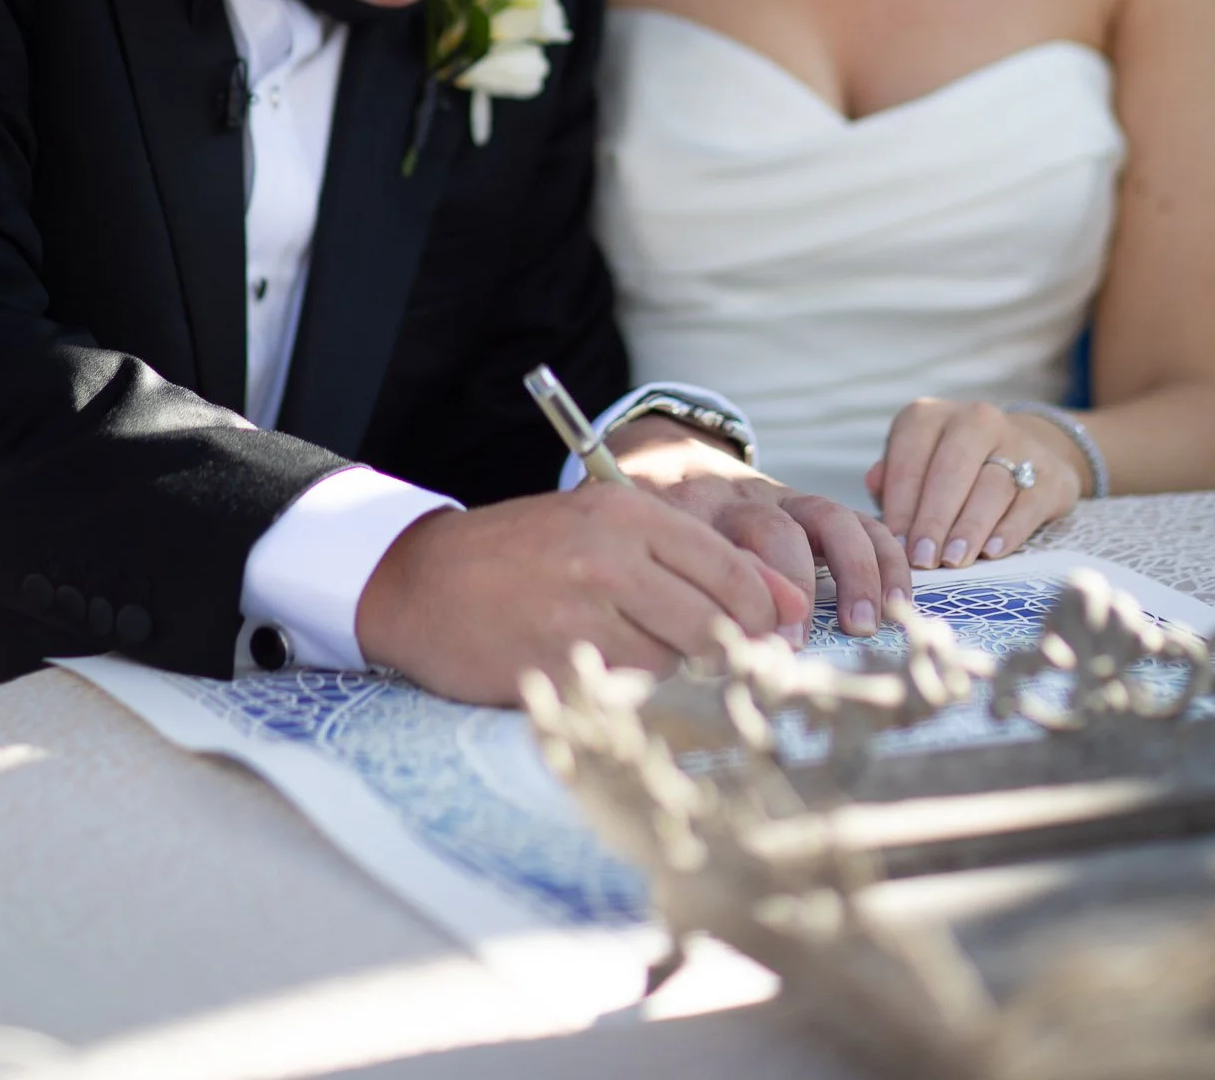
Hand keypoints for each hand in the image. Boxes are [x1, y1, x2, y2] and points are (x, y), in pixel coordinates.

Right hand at [355, 482, 809, 706]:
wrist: (423, 580)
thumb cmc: (527, 554)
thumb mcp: (606, 529)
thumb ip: (696, 560)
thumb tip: (792, 603)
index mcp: (626, 513)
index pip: (732, 571)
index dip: (766, 614)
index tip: (774, 639)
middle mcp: (607, 559)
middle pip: (715, 627)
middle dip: (734, 657)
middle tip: (733, 674)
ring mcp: (578, 617)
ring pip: (675, 669)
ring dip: (680, 681)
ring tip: (656, 670)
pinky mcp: (554, 670)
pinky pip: (627, 700)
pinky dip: (635, 701)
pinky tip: (616, 686)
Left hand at [608, 420, 909, 635]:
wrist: (660, 464)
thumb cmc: (646, 536)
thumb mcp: (635, 554)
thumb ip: (660, 594)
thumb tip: (686, 661)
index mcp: (685, 512)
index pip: (716, 552)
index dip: (739, 601)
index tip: (751, 648)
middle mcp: (737, 499)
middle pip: (773, 531)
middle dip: (791, 589)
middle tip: (794, 645)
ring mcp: (780, 498)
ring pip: (828, 518)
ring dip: (852, 572)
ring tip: (861, 625)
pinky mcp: (811, 507)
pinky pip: (858, 521)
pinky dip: (884, 556)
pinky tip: (896, 600)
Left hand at [868, 399, 1089, 567]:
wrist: (1027, 451)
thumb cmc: (952, 468)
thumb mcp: (917, 462)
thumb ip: (893, 476)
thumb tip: (874, 486)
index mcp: (928, 417)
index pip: (910, 457)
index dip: (901, 503)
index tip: (894, 544)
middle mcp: (973, 420)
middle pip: (950, 470)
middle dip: (933, 518)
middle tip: (923, 558)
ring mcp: (1016, 444)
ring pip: (990, 485)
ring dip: (968, 526)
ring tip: (953, 560)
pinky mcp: (1050, 474)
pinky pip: (1027, 502)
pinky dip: (1009, 529)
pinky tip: (992, 551)